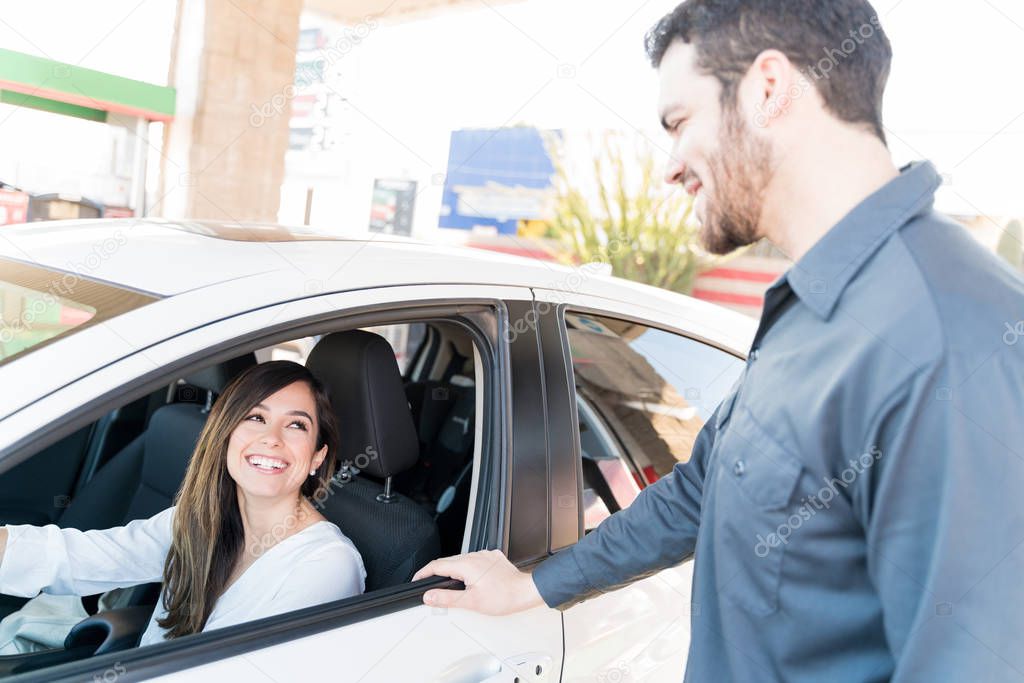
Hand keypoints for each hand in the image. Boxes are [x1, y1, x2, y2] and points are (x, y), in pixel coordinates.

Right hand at [412, 549, 545, 614]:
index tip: (416, 579)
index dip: (423, 573)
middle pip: (448, 562)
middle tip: (431, 586)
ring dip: (453, 571)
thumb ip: (447, 598)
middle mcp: (475, 556)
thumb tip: (429, 596)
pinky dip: (467, 569)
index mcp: (466, 565)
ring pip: (461, 561)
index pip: (437, 565)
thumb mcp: (471, 602)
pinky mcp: (493, 558)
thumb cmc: (504, 597)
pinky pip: (474, 560)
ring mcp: (485, 555)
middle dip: (438, 573)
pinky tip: (471, 579)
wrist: (526, 591)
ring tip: (451, 585)